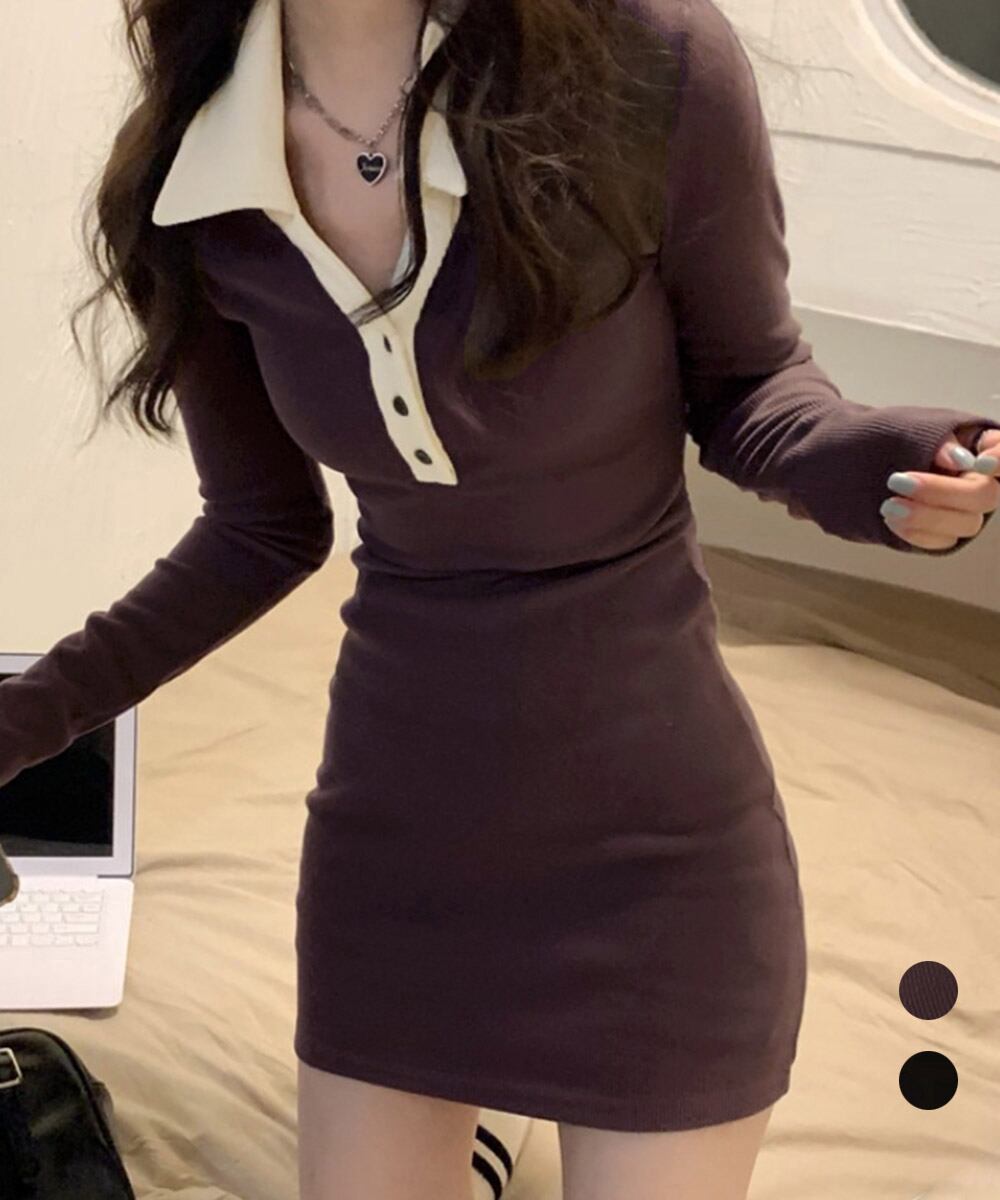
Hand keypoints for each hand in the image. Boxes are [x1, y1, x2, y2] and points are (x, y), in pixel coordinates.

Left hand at [881, 425, 999, 550]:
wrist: (881, 466)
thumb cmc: (907, 442)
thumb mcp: (919, 431)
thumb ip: (941, 441)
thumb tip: (959, 460)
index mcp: (985, 449)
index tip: (979, 462)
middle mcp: (985, 483)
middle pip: (984, 496)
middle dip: (940, 491)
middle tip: (896, 481)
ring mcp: (969, 512)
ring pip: (966, 524)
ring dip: (924, 516)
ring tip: (888, 506)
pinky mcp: (950, 534)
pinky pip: (943, 542)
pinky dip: (915, 533)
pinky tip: (891, 520)